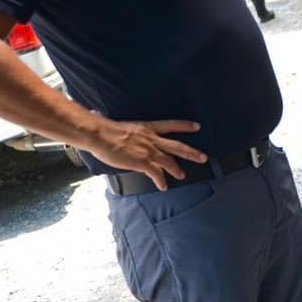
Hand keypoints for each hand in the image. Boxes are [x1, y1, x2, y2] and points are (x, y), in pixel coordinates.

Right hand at [89, 117, 206, 189]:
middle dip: (192, 152)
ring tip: (182, 175)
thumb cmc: (104, 130)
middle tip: (203, 157)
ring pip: (170, 161)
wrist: (100, 135)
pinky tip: (163, 186)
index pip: (171, 125)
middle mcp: (152, 139)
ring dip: (177, 169)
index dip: (185, 125)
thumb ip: (117, 126)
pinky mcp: (143, 162)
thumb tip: (98, 115)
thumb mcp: (117, 124)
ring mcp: (149, 151)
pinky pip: (157, 174)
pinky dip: (161, 181)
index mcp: (147, 127)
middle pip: (178, 146)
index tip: (196, 126)